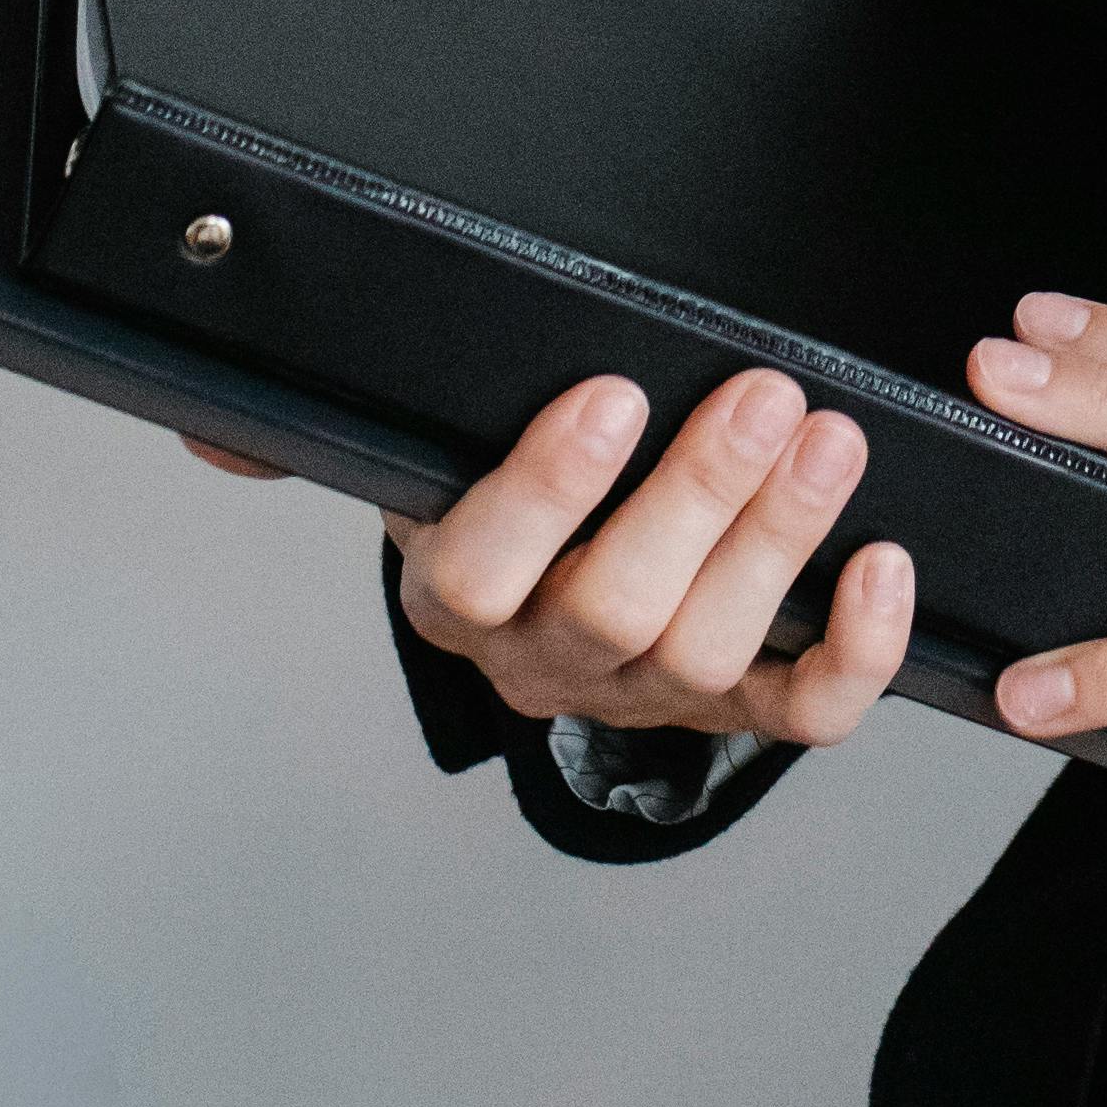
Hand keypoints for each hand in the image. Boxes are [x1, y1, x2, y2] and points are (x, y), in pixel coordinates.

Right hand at [375, 367, 917, 747]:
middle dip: (698, 495)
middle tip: (764, 395)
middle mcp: (547, 657)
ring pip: (709, 651)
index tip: (613, 395)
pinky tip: (884, 563)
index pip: (479, 569)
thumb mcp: (428, 453)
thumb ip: (356, 421)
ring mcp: (647, 694)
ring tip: (830, 442)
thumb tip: (222, 434)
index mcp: (459, 592)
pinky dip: (854, 651)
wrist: (558, 597)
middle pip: (614, 608)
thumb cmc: (506, 496)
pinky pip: (802, 711)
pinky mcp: (738, 710)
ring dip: (779, 540)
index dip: (548, 490)